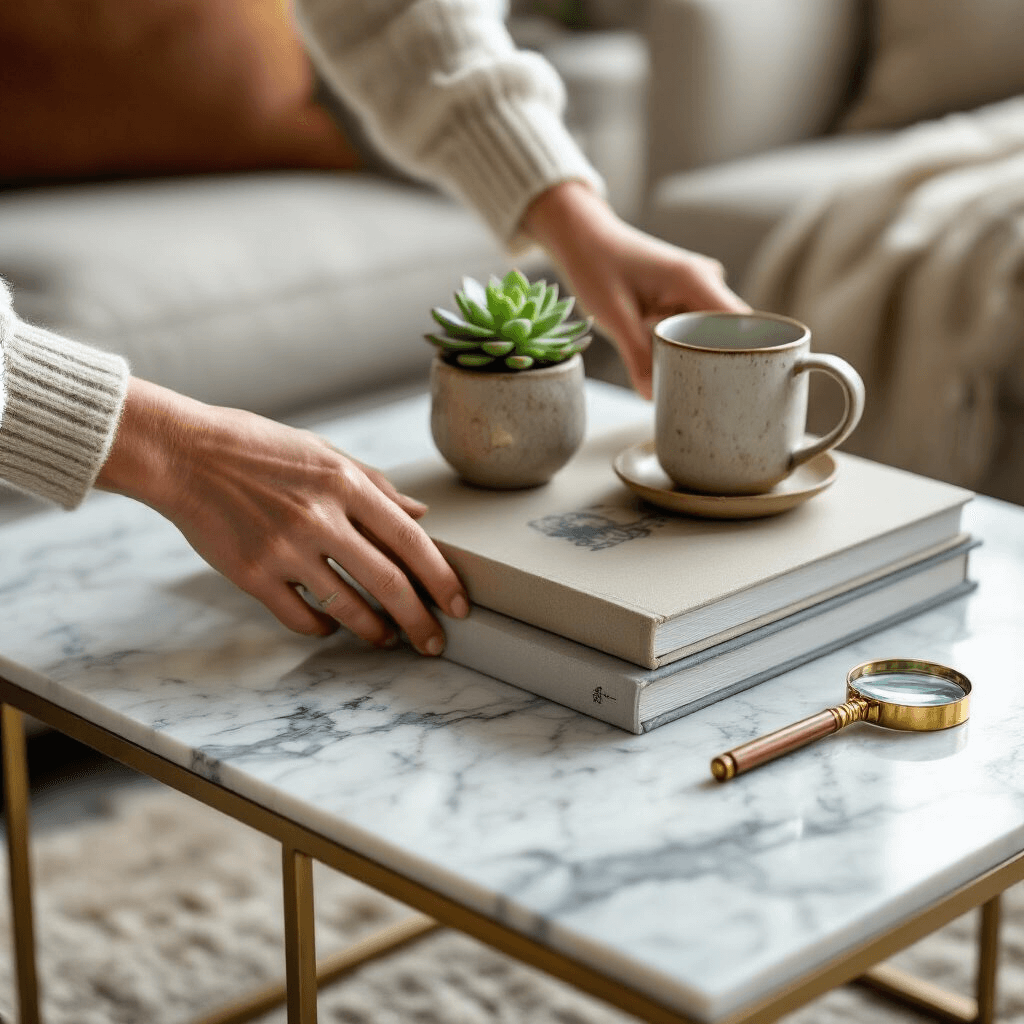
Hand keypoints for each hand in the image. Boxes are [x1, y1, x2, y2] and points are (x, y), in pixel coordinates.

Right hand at [96, 378, 468, 652]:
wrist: (185, 454)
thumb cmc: (258, 448)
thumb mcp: (325, 452)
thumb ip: (376, 486)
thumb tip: (420, 514)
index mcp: (345, 483)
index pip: (410, 540)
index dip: (442, 577)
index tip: (459, 605)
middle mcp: (320, 517)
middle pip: (388, 583)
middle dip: (419, 620)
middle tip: (434, 643)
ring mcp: (285, 548)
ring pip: (347, 608)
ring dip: (374, 630)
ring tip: (386, 638)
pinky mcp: (253, 574)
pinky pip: (300, 617)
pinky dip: (322, 629)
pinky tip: (331, 627)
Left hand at [522, 181, 750, 398]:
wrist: (583, 238)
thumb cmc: (596, 266)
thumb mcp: (613, 316)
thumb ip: (636, 355)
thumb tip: (651, 396)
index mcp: (695, 280)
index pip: (742, 325)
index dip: (743, 356)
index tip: (734, 386)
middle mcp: (705, 281)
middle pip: (732, 332)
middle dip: (720, 363)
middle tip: (706, 396)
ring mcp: (698, 288)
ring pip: (714, 333)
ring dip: (702, 356)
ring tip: (688, 384)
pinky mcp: (685, 297)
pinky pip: (697, 329)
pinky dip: (688, 347)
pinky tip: (674, 366)